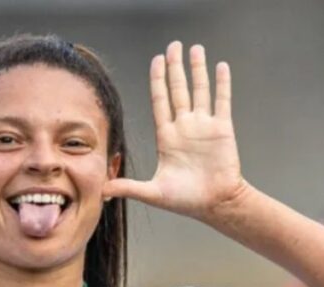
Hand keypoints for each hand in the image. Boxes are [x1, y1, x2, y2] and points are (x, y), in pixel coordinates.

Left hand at [104, 42, 245, 221]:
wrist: (216, 204)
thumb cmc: (186, 200)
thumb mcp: (153, 193)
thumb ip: (129, 187)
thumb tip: (102, 191)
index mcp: (167, 137)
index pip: (159, 101)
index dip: (158, 80)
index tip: (156, 60)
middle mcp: (184, 127)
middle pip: (178, 90)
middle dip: (175, 67)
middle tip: (174, 46)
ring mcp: (203, 126)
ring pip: (200, 90)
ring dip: (198, 69)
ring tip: (196, 48)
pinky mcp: (222, 129)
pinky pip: (222, 101)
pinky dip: (222, 84)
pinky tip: (221, 66)